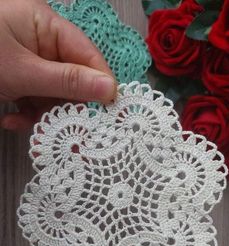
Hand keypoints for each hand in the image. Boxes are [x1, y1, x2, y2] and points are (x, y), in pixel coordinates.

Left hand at [0, 0, 115, 130]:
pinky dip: (26, 114)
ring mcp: (27, 62)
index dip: (101, 82)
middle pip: (71, 77)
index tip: (109, 110)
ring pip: (52, 93)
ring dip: (43, 115)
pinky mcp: (16, 79)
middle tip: (71, 130)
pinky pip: (33, 98)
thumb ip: (66, 81)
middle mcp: (40, 42)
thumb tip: (109, 88)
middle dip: (69, 105)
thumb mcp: (22, 70)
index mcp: (45, 25)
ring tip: (32, 128)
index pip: (87, 54)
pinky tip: (13, 121)